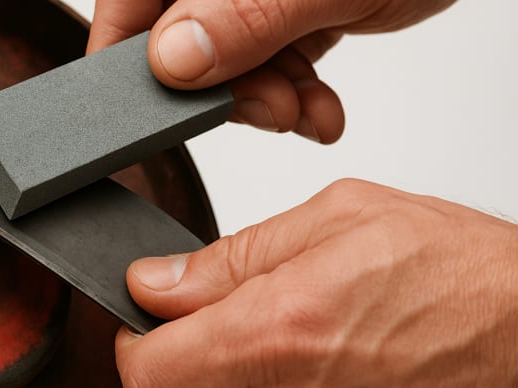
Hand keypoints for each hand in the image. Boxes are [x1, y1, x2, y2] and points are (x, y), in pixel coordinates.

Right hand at [88, 0, 517, 142]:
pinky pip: (251, 50)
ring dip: (255, 92)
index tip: (131, 105)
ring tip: (305, 109)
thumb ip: (253, 13)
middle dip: (215, 80)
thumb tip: (172, 58)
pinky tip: (315, 102)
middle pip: (171, 14)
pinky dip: (281, 85)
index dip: (125, 41)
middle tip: (261, 111)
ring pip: (212, 45)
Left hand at [116, 179, 517, 385]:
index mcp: (279, 329)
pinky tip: (301, 344)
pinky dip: (261, 374)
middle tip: (212, 308)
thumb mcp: (336, 219)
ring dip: (221, 360)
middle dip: (177, 347)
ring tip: (273, 319)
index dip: (136, 335)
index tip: (152, 307)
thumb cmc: (455, 270)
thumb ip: (233, 256)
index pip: (147, 368)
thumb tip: (156, 280)